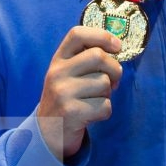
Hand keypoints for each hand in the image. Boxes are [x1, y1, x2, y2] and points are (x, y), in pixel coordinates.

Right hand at [36, 26, 122, 159]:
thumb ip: (86, 59)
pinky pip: (105, 106)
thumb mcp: (69, 73)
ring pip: (105, 83)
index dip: (101, 36)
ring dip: (107, 94)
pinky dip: (105, 112)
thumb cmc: (67, 97)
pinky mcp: (71, 112)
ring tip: (94, 100)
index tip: (117, 46)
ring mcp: (62, 92)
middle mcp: (57, 72)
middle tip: (113, 81)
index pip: (77, 34)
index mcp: (58, 59)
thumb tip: (116, 50)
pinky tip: (92, 115)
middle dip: (115, 69)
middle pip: (98, 57)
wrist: (48, 131)